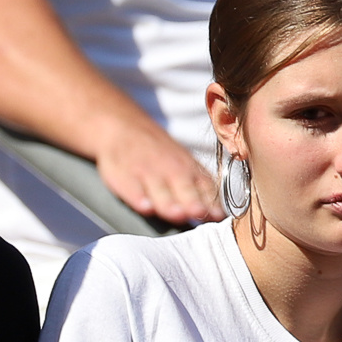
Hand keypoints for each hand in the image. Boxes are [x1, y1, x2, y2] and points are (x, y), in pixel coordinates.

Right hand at [96, 118, 225, 225]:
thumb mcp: (183, 163)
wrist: (122, 125)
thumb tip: (219, 215)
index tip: (219, 216)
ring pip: (159, 191)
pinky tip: (145, 207)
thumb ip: (200, 189)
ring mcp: (146, 171)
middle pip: (183, 189)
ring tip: (177, 214)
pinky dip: (137, 197)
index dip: (212, 202)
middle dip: (193, 202)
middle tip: (199, 212)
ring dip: (168, 203)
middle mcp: (170, 170)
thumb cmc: (158, 152)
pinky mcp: (122, 174)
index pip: (204, 187)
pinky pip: (131, 188)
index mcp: (188, 168)